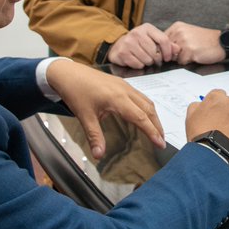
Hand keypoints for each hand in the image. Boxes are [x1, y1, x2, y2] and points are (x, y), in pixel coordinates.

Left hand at [45, 60, 164, 158]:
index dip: (152, 132)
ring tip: (156, 130)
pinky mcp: (121, 83)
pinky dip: (146, 108)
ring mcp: (124, 85)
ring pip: (146, 101)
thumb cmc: (75, 92)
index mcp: (117, 99)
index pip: (141, 118)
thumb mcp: (84, 116)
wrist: (67, 72)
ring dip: (153, 116)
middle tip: (161, 141)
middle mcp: (125, 91)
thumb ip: (94, 136)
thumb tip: (99, 156)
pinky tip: (143, 115)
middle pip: (148, 109)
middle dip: (157, 125)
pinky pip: (140, 96)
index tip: (160, 144)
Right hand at [106, 23, 180, 68]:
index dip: (168, 51)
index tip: (167, 58)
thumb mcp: (153, 39)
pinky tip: (136, 60)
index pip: (163, 40)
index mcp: (147, 28)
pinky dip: (139, 65)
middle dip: (157, 59)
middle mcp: (137, 33)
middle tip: (154, 59)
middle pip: (155, 52)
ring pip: (147, 59)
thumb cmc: (138, 43)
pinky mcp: (122, 52)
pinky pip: (138, 64)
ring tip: (144, 58)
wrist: (119, 45)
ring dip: (148, 62)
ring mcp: (128, 42)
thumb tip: (177, 49)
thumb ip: (166, 44)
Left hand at [166, 22, 225, 64]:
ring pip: (173, 57)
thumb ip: (174, 39)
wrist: (221, 42)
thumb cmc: (205, 40)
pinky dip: (188, 61)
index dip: (167, 49)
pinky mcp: (190, 50)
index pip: (162, 41)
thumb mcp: (187, 34)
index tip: (176, 49)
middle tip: (188, 50)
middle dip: (174, 54)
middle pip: (166, 50)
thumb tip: (161, 51)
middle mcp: (179, 32)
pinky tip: (196, 55)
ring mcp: (184, 40)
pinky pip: (181, 62)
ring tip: (192, 52)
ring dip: (181, 58)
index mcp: (177, 26)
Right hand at [185, 89, 228, 161]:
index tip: (216, 115)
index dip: (217, 106)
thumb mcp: (190, 117)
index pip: (219, 95)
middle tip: (222, 128)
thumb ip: (197, 106)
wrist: (213, 153)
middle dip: (228, 115)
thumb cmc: (201, 136)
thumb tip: (201, 104)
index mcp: (217, 98)